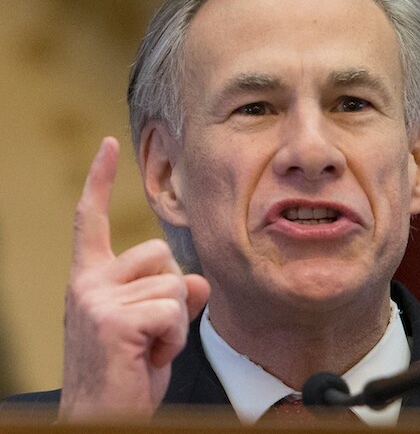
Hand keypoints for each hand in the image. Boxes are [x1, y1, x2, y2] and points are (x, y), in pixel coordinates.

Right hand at [58, 137, 209, 420]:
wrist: (101, 420)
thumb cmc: (126, 373)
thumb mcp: (152, 327)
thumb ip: (173, 296)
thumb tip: (199, 280)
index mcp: (92, 279)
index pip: (92, 219)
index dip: (100, 180)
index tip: (109, 145)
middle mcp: (88, 283)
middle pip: (161, 252)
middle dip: (171, 292)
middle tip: (151, 331)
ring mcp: (96, 300)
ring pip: (174, 282)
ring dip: (174, 320)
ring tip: (149, 347)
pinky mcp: (113, 320)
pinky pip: (175, 309)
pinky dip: (174, 338)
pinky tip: (149, 357)